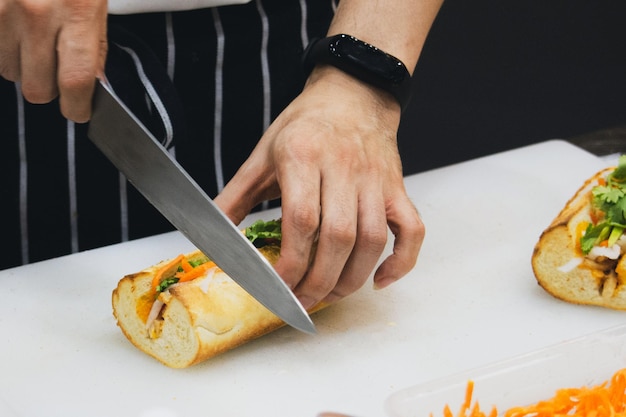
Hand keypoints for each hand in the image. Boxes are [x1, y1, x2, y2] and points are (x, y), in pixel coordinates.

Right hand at [0, 0, 107, 121]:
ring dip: (23, 68)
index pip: (75, 81)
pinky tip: (18, 32)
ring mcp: (6, 10)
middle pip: (37, 87)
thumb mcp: (96, 5)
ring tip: (35, 43)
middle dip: (49, 89)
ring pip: (9, 72)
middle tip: (57, 71)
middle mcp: (37, 14)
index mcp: (77, 13)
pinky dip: (5, 50)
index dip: (76, 106)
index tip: (78, 111)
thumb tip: (91, 88)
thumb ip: (94, 48)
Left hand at [215, 65, 424, 309]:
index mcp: (304, 157)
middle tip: (301, 302)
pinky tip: (380, 280)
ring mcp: (377, 180)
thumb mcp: (263, 154)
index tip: (277, 286)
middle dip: (319, 281)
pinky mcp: (398, 188)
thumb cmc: (305, 126)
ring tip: (329, 296)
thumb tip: (209, 235)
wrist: (353, 94)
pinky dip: (402, 261)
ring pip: (373, 239)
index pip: (302, 220)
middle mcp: (344, 168)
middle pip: (339, 237)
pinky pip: (412, 229)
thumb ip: (236, 197)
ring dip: (352, 279)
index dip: (291, 262)